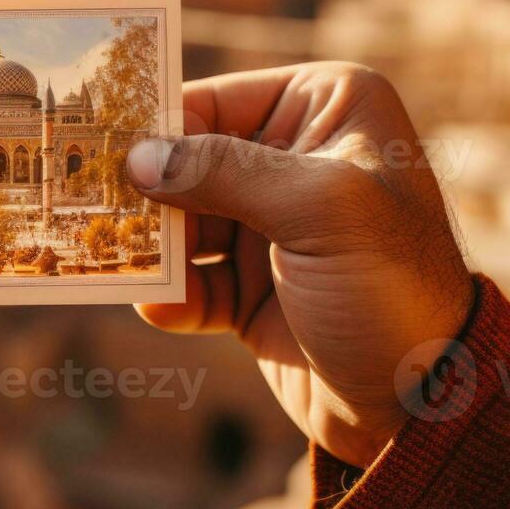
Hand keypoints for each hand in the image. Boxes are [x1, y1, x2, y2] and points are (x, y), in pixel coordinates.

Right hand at [128, 63, 473, 467]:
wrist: (422, 406)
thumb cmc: (391, 287)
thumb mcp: (317, 210)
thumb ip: (224, 172)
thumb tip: (138, 157)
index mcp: (326, 109)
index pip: (214, 102)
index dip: (156, 127)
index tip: (97, 150)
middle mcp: (296, 158)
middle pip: (186, 162)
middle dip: (142, 192)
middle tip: (86, 207)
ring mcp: (271, 226)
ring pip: (180, 223)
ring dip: (148, 247)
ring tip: (108, 261)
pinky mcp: (252, 289)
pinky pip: (190, 281)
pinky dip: (170, 296)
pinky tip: (159, 309)